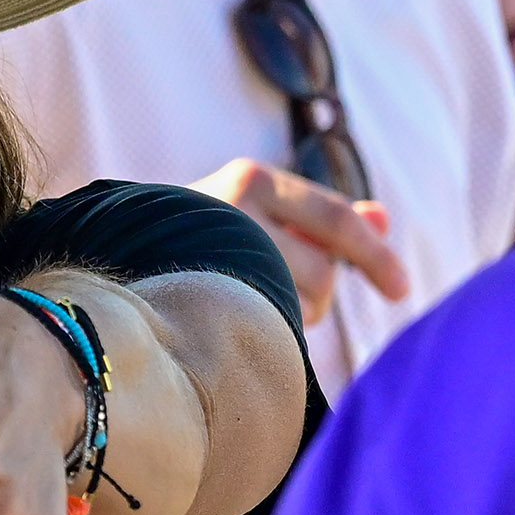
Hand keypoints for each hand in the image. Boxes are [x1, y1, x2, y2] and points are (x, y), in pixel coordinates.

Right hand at [196, 157, 407, 323]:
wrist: (111, 255)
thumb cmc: (201, 236)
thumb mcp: (263, 214)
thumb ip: (322, 221)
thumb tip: (384, 218)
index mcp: (252, 181)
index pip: (336, 220)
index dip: (375, 256)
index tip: (402, 290)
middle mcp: (231, 211)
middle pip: (320, 274)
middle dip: (318, 297)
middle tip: (293, 306)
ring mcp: (211, 254)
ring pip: (293, 306)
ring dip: (287, 316)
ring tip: (244, 303)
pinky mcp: (197, 295)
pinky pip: (264, 329)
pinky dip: (267, 334)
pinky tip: (236, 323)